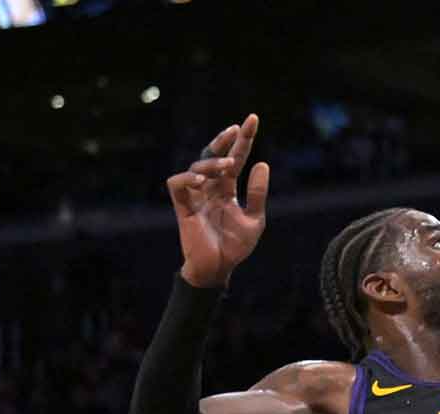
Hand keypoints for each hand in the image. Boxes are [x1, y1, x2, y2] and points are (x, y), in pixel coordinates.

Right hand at [167, 114, 269, 288]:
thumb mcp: (254, 218)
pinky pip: (177, 184)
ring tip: (229, 164)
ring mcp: (195, 196)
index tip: (253, 120)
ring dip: (213, 162)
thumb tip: (262, 163)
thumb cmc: (235, 246)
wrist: (219, 268)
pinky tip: (201, 180)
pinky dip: (187, 178)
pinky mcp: (182, 206)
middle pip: (213, 155)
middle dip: (223, 140)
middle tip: (236, 129)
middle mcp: (210, 188)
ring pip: (197, 166)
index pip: (236, 159)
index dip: (243, 140)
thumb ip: (257, 192)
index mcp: (227, 189)